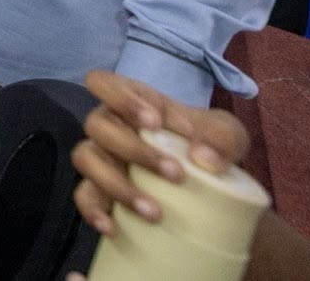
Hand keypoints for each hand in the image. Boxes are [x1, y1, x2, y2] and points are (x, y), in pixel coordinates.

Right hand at [70, 69, 251, 237]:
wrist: (211, 186)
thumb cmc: (209, 145)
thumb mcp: (226, 134)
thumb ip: (223, 136)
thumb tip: (202, 158)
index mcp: (133, 101)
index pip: (104, 82)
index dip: (121, 99)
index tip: (155, 122)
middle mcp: (109, 125)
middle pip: (97, 124)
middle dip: (134, 150)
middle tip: (176, 174)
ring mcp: (101, 156)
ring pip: (86, 158)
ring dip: (117, 184)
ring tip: (154, 212)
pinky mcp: (99, 189)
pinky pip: (83, 196)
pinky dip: (93, 211)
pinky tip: (113, 227)